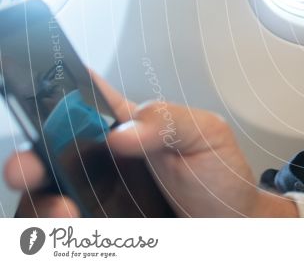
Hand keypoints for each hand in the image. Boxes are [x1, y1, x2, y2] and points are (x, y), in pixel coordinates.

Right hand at [3, 70, 297, 217]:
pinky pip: (66, 237)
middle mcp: (102, 165)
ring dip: (42, 206)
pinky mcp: (103, 231)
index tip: (40, 111)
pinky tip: (79, 229)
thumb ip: (167, 120)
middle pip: (46, 160)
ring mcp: (97, 201)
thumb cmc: (221, 175)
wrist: (237, 223)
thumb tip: (120, 131)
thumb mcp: (205, 133)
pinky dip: (60, 235)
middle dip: (28, 164)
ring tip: (66, 213)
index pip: (77, 107)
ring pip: (45, 202)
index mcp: (124, 130)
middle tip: (30, 172)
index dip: (51, 104)